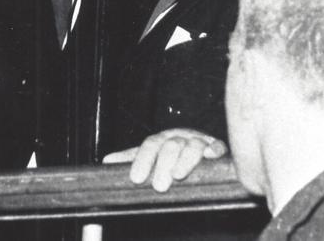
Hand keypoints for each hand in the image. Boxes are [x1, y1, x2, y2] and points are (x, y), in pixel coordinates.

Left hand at [103, 129, 226, 191]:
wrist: (200, 142)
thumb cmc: (171, 153)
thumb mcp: (151, 154)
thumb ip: (132, 158)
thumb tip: (106, 161)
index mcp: (162, 139)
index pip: (150, 146)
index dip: (142, 161)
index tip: (136, 178)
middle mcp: (179, 137)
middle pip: (170, 146)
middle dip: (163, 164)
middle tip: (158, 185)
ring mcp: (198, 140)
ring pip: (192, 146)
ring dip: (185, 159)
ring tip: (178, 175)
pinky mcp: (216, 147)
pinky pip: (217, 146)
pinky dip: (214, 150)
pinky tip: (211, 157)